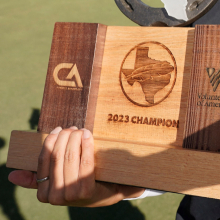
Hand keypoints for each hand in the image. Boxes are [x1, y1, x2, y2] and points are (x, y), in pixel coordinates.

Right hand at [8, 127, 144, 206]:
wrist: (104, 195)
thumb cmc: (77, 184)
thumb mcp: (56, 182)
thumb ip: (35, 179)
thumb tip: (12, 176)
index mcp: (43, 194)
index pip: (43, 162)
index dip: (50, 142)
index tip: (58, 129)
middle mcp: (55, 196)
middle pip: (57, 157)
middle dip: (64, 138)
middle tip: (72, 128)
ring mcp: (71, 194)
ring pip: (70, 157)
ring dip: (75, 139)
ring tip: (80, 130)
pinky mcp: (87, 190)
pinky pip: (85, 162)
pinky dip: (87, 145)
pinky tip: (88, 135)